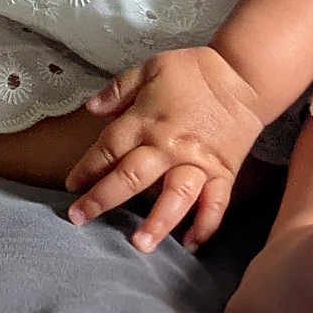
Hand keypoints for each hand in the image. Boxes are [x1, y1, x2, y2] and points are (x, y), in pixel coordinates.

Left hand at [64, 46, 264, 253]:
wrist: (241, 76)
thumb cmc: (191, 70)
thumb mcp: (148, 68)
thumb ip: (118, 89)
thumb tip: (90, 108)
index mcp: (146, 120)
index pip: (108, 149)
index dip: (87, 168)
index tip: (71, 186)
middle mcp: (168, 146)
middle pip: (131, 177)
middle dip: (102, 199)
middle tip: (79, 219)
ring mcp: (198, 162)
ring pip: (174, 197)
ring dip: (157, 222)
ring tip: (139, 244)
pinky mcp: (223, 173)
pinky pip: (215, 204)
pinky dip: (205, 225)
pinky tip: (191, 244)